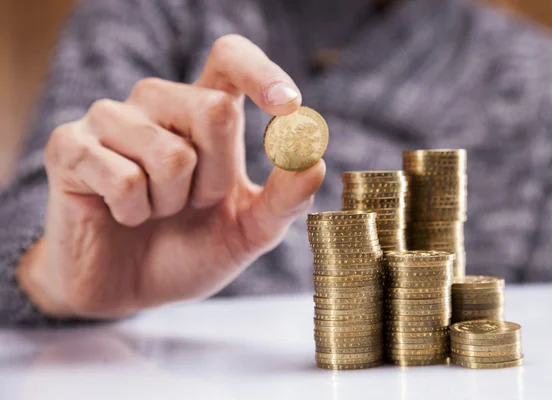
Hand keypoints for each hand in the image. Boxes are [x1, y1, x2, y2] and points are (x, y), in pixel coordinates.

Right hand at [17, 35, 325, 318]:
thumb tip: (315, 162)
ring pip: (172, 153)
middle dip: (218, 178)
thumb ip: (282, 201)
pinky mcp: (70, 146)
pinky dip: (134, 213)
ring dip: (173, 202)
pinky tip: (122, 215)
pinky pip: (123, 178)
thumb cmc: (190, 249)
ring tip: (156, 211)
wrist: (131, 288)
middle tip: (196, 204)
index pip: (230, 57)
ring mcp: (110, 119)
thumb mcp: (247, 231)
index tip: (287, 106)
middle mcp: (157, 103)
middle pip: (215, 109)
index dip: (261, 73)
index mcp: (202, 111)